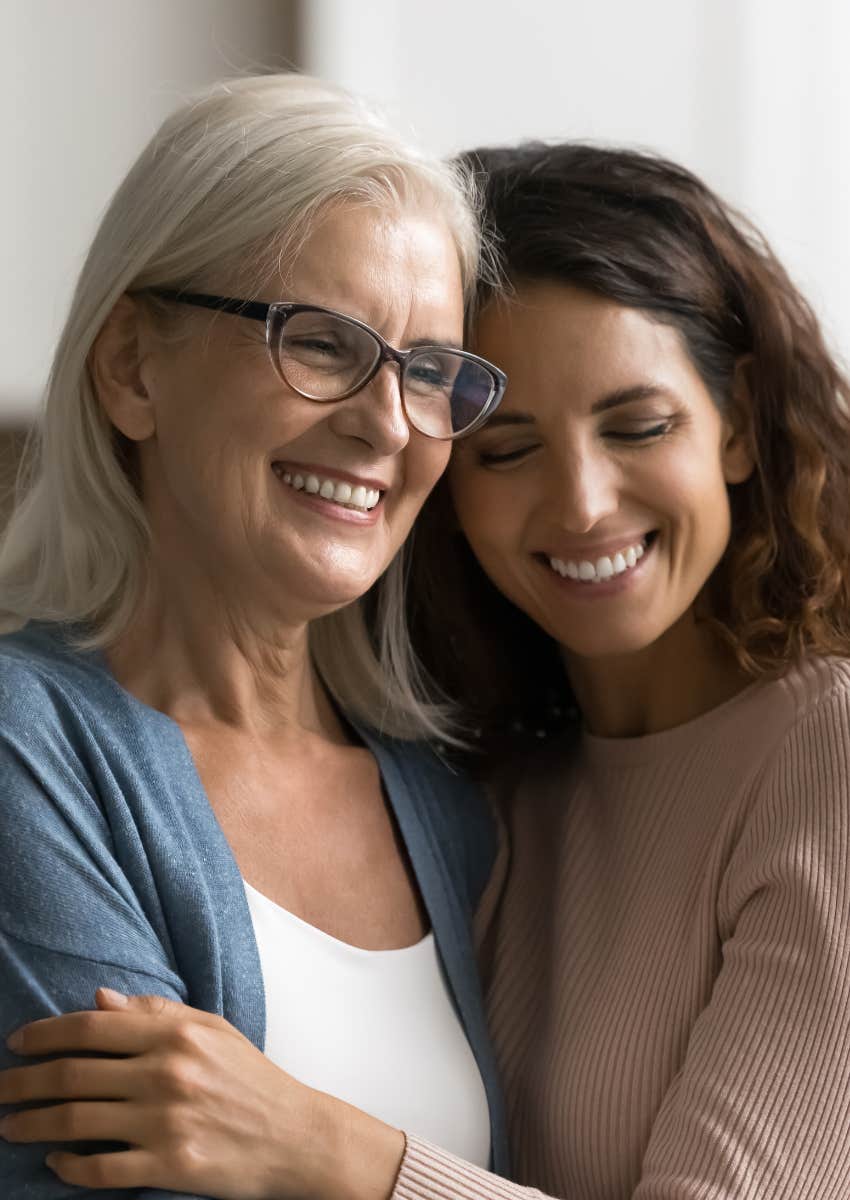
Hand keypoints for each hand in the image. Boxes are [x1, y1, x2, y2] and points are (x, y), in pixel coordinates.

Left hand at [0, 989, 403, 1198]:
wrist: (295, 1135)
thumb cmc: (250, 1079)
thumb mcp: (211, 1029)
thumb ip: (154, 1013)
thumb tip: (98, 1000)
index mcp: (175, 1035)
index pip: (91, 1028)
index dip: (44, 1034)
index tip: (16, 1043)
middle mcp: (166, 1074)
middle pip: (72, 1076)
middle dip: (24, 1083)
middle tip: (0, 1089)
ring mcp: (166, 1122)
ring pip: (76, 1123)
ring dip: (33, 1125)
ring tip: (11, 1127)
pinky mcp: (170, 1166)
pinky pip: (100, 1170)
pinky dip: (69, 1167)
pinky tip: (55, 1162)